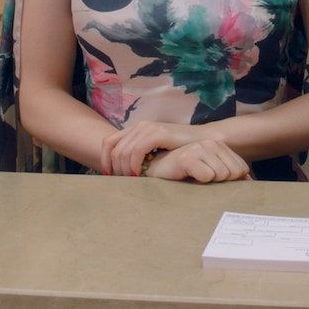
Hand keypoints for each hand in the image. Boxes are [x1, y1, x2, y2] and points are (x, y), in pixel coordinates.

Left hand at [100, 121, 223, 175]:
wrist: (204, 140)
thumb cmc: (181, 149)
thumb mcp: (156, 151)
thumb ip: (141, 155)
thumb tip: (124, 169)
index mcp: (136, 129)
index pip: (109, 142)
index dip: (104, 159)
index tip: (108, 175)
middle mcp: (140, 126)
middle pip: (114, 149)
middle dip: (114, 168)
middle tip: (120, 182)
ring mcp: (149, 128)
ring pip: (123, 151)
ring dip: (123, 168)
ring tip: (130, 180)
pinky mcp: (158, 133)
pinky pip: (137, 150)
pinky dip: (133, 164)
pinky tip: (137, 174)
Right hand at [143, 140, 251, 182]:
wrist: (157, 174)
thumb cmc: (185, 177)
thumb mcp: (211, 174)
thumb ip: (231, 176)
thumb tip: (251, 182)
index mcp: (219, 146)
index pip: (242, 169)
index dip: (230, 181)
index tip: (211, 180)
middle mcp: (210, 144)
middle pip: (234, 173)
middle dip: (220, 183)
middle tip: (201, 180)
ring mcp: (199, 148)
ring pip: (221, 175)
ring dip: (208, 183)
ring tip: (193, 179)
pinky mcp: (187, 157)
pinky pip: (207, 177)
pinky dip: (198, 182)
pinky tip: (186, 178)